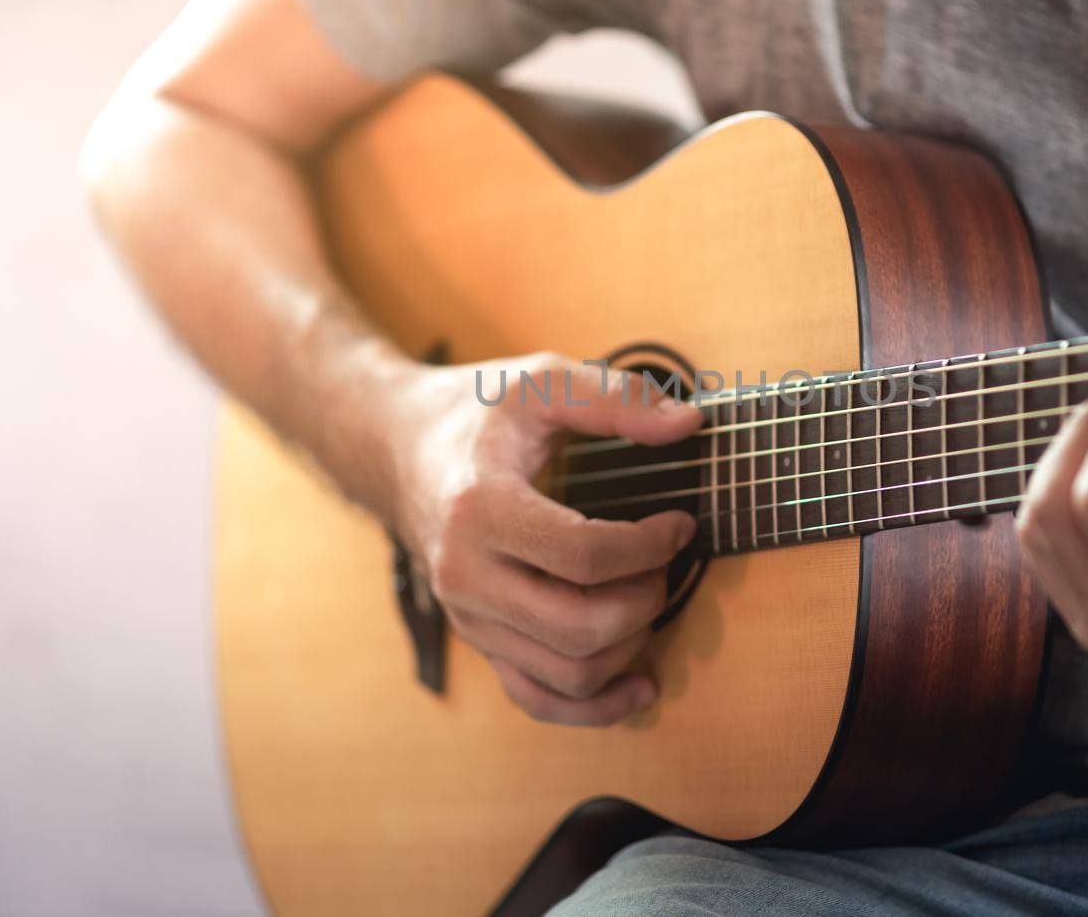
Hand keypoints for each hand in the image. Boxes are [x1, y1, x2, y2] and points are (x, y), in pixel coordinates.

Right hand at [383, 353, 700, 725]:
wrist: (397, 448)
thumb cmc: (475, 412)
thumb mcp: (541, 382)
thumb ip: (616, 399)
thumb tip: (690, 423)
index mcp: (481, 510)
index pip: (584, 556)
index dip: (650, 546)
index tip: (679, 523)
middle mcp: (468, 576)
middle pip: (580, 627)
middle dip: (646, 598)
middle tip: (667, 560)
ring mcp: (471, 618)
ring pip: (568, 673)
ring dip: (631, 644)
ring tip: (650, 595)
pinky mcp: (480, 641)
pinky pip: (538, 699)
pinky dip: (596, 706)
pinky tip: (640, 683)